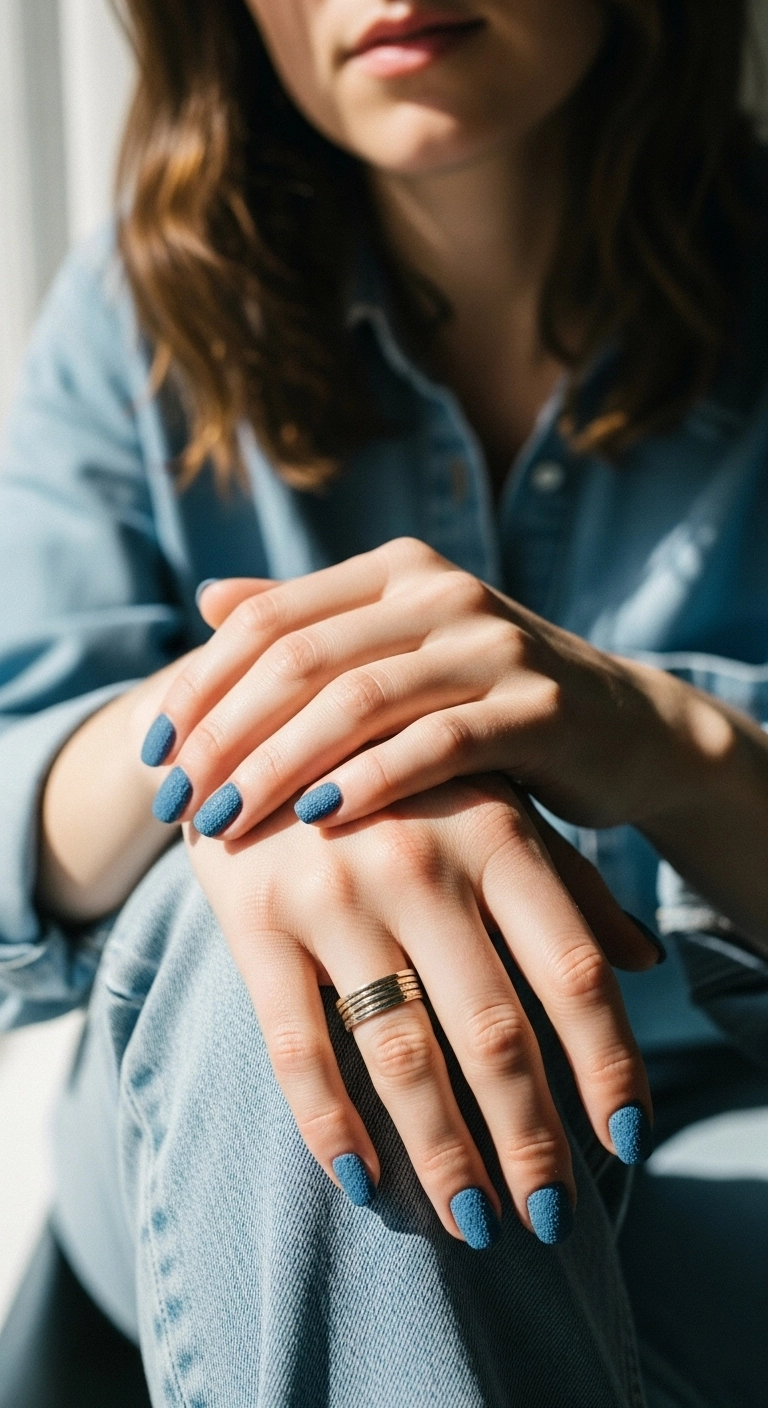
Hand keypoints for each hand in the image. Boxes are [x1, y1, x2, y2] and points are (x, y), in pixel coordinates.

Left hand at [141, 538, 693, 839]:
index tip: (153, 753)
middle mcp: (439, 592)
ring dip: (278, 766)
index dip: (200, 686)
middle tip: (176, 801)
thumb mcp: (403, 651)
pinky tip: (318, 821)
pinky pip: (437, 742)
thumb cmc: (490, 699)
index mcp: (394, 572)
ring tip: (223, 823)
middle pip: (298, 658)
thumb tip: (210, 601)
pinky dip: (371, 780)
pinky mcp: (538, 707)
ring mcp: (492, 645)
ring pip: (357, 699)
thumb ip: (314, 624)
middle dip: (223, 735)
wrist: (626, 728)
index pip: (267, 619)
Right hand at [186, 774, 657, 1248]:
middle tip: (555, 1217)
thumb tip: (645, 963)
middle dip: (531, 1139)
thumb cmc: (399, 779)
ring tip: (477, 1224)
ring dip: (444, 1154)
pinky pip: (295, 1046)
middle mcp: (419, 862)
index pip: (571, 970)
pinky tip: (363, 1184)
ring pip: (399, 1055)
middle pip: (495, 1031)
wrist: (257, 716)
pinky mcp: (254, 920)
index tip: (627, 1143)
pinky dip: (329, 1125)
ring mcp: (332, 893)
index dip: (609, 1063)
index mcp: (494, 832)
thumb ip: (566, 883)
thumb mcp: (490, 804)